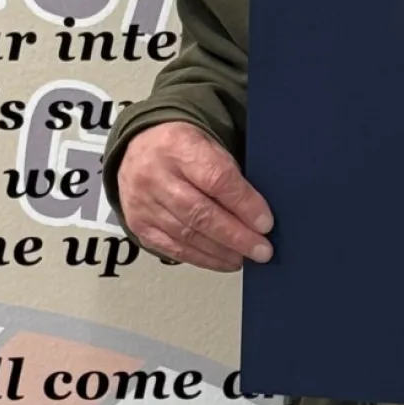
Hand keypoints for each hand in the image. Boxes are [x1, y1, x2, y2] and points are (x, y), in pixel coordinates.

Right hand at [117, 121, 273, 271]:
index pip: (217, 179)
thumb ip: (229, 173)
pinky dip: (201, 258)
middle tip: (261, 250)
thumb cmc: (183, 147)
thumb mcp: (209, 143)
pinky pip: (172, 248)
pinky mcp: (138, 225)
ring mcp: (143, 203)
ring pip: (187, 234)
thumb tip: (257, 212)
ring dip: (221, 251)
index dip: (244, 204)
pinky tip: (222, 261)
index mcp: (179, 146)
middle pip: (200, 213)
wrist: (138, 148)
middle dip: (236, 236)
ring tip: (245, 258)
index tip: (265, 223)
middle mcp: (156, 175)